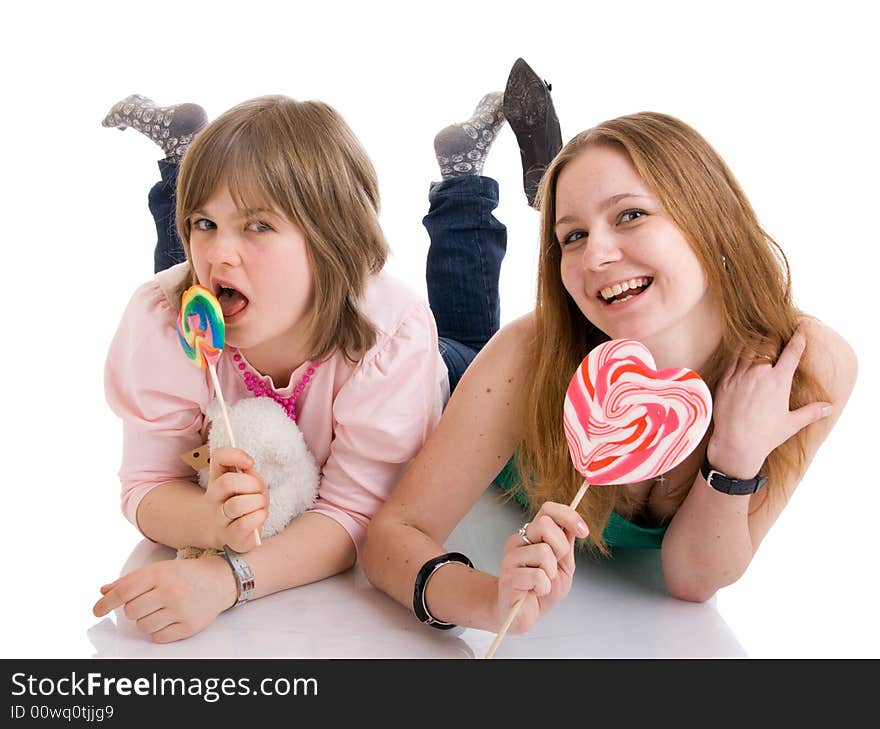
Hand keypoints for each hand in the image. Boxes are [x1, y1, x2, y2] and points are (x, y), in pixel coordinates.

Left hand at [92, 557, 235, 642]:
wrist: (219, 580)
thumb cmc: (185, 575)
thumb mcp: (158, 570)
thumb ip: (130, 581)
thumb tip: (104, 592)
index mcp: (159, 574)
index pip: (124, 592)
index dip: (106, 603)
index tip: (97, 610)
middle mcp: (170, 591)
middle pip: (131, 612)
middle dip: (134, 610)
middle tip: (148, 602)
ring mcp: (180, 609)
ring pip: (143, 626)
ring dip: (146, 620)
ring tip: (160, 609)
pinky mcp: (188, 626)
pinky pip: (158, 637)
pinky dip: (158, 630)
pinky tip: (168, 618)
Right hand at [204, 446, 267, 551]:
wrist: (234, 534)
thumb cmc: (246, 503)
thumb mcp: (249, 483)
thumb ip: (248, 474)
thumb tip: (248, 467)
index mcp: (218, 479)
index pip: (218, 457)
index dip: (234, 455)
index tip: (250, 463)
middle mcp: (213, 498)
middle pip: (227, 483)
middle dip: (252, 484)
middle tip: (260, 491)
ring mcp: (219, 519)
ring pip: (236, 505)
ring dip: (257, 502)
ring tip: (260, 506)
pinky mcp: (230, 537)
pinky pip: (244, 524)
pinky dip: (258, 518)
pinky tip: (259, 517)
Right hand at [497, 502, 587, 633]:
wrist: (521, 615)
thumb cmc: (540, 590)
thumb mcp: (563, 566)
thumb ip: (567, 545)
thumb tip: (575, 524)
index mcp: (533, 535)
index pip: (547, 509)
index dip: (568, 516)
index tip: (583, 531)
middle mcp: (519, 541)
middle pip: (544, 524)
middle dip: (560, 547)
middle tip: (555, 566)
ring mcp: (511, 557)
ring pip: (543, 551)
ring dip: (551, 573)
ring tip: (542, 582)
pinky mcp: (509, 576)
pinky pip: (538, 576)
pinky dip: (543, 588)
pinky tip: (535, 591)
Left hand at [708, 327, 831, 478]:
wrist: (736, 444)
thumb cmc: (766, 435)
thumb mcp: (792, 423)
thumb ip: (812, 412)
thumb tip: (830, 408)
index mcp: (779, 380)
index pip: (792, 352)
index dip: (798, 339)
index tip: (801, 330)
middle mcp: (759, 373)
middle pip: (767, 344)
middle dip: (773, 337)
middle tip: (775, 335)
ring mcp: (739, 376)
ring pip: (747, 348)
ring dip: (755, 342)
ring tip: (758, 339)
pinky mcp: (725, 381)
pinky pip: (731, 359)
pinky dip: (737, 352)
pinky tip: (740, 351)